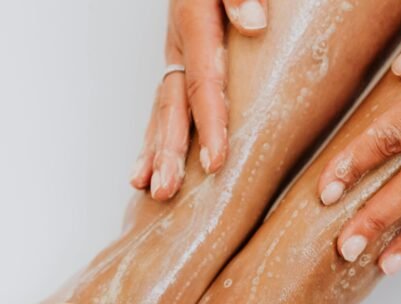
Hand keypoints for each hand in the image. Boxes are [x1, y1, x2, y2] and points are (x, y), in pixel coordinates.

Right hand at [131, 0, 268, 200]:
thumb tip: (255, 24)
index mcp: (194, 18)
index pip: (204, 80)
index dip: (210, 123)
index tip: (216, 161)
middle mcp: (178, 41)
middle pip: (172, 104)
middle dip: (169, 150)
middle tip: (167, 189)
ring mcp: (174, 52)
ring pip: (162, 108)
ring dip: (155, 151)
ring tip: (149, 188)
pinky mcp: (178, 59)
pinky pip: (164, 103)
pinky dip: (153, 136)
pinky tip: (144, 167)